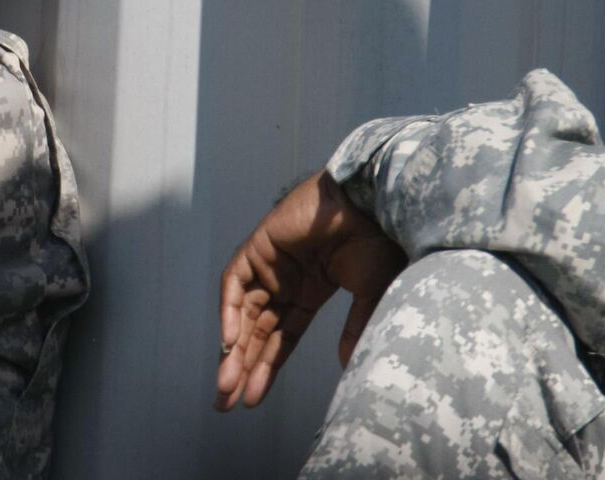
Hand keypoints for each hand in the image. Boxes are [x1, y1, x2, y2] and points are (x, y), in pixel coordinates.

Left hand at [215, 172, 407, 410]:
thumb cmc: (380, 241)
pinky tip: (229, 343)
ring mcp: (270, 263)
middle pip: (256, 332)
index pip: (280, 339)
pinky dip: (229, 312)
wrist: (373, 200)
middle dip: (241, 368)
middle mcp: (286, 280)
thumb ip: (355, 329)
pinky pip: (235, 284)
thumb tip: (346, 365)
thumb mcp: (371, 295)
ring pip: (243, 314)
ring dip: (233, 350)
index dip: (266, 369)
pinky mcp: (259, 246)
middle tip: (225, 403)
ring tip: (226, 387)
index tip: (251, 401)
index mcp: (311, 291)